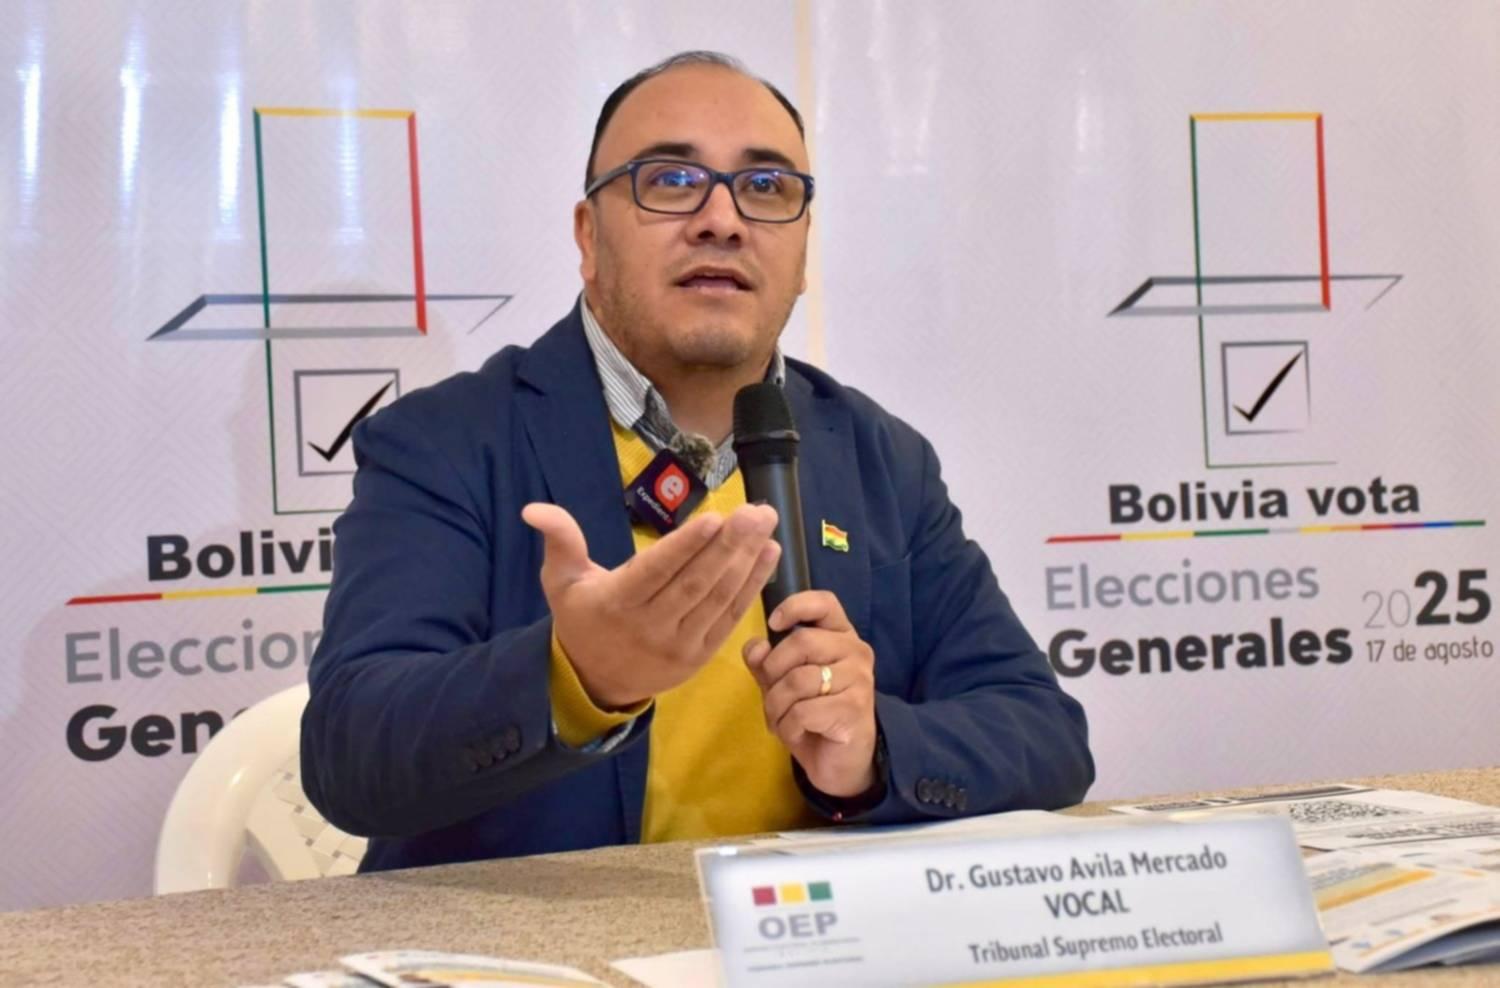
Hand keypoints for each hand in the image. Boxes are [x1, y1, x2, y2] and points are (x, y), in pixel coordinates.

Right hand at [522, 502, 780, 707]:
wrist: (595, 682)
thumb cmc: (581, 619)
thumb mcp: (561, 581)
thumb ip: (559, 540)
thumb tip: (533, 508)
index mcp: (616, 603)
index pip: (656, 572)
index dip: (686, 547)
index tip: (715, 518)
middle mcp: (650, 627)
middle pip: (694, 583)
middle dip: (729, 546)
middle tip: (756, 512)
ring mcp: (679, 645)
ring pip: (716, 600)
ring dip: (746, 562)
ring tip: (766, 527)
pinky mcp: (700, 656)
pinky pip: (728, 618)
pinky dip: (752, 587)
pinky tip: (769, 556)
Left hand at [743, 591, 878, 797]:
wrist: (841, 763)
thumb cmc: (813, 716)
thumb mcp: (782, 685)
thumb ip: (767, 663)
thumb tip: (755, 646)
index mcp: (840, 636)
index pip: (824, 603)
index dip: (795, 606)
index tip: (774, 623)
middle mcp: (856, 651)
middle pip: (801, 642)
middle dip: (773, 672)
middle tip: (771, 696)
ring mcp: (859, 679)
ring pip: (798, 680)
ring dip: (776, 706)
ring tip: (781, 721)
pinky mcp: (854, 709)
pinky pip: (803, 710)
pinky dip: (787, 726)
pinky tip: (796, 733)